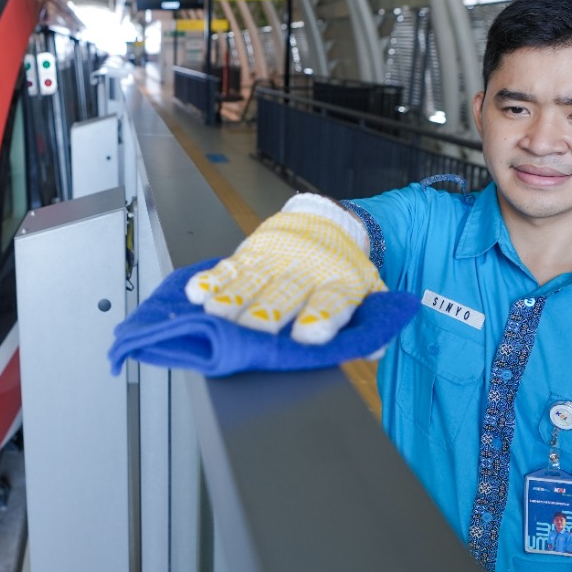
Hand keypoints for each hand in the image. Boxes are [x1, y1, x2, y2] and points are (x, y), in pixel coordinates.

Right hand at [185, 195, 384, 344]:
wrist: (323, 222)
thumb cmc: (341, 270)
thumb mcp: (367, 291)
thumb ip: (369, 321)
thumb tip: (374, 349)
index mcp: (339, 282)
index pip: (330, 300)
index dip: (319, 316)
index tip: (307, 335)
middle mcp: (305, 270)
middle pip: (284, 293)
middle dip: (267, 312)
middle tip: (253, 330)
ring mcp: (274, 260)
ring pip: (252, 281)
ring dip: (232, 299)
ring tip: (216, 315)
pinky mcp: (249, 252)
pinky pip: (228, 267)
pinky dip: (211, 280)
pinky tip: (197, 293)